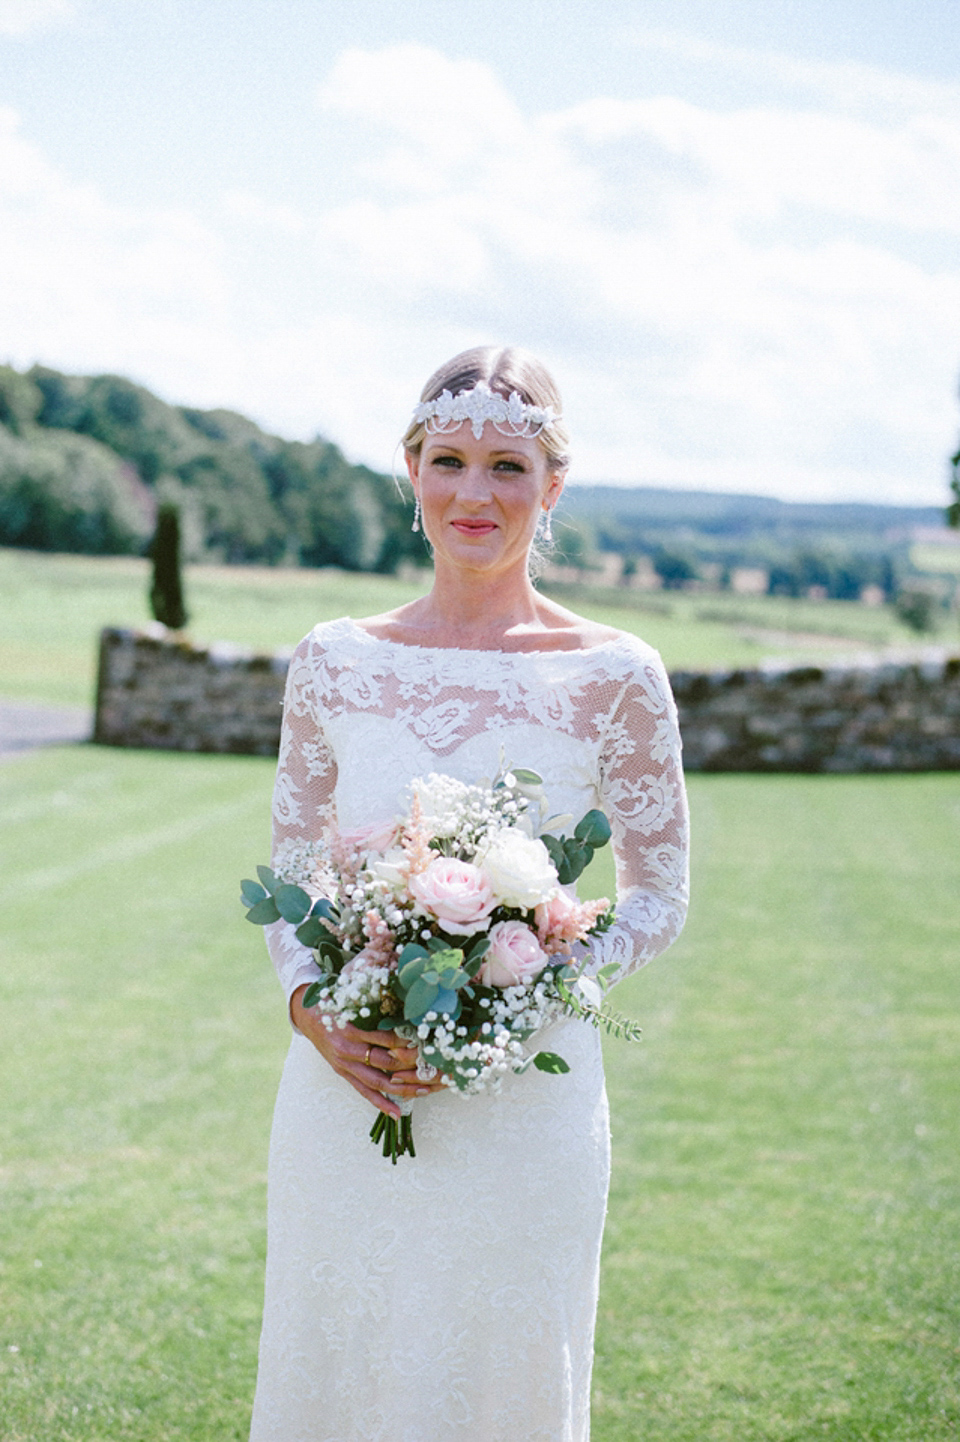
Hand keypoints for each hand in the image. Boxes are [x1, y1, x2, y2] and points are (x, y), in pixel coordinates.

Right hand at [290, 984, 445, 1117]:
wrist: (306, 1015)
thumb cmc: (334, 1003)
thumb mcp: (352, 999)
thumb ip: (376, 1004)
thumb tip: (407, 1006)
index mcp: (352, 1029)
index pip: (386, 1039)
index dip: (408, 1043)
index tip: (428, 1043)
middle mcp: (348, 1050)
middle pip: (386, 1062)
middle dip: (413, 1067)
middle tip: (435, 1069)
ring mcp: (345, 1065)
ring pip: (378, 1082)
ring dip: (403, 1089)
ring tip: (425, 1091)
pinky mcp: (343, 1074)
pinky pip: (364, 1092)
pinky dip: (381, 1104)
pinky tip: (396, 1113)